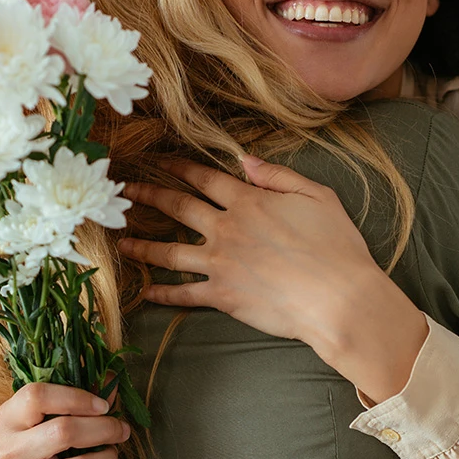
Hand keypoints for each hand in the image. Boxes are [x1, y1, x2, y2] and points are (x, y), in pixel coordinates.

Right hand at [0, 382, 129, 458]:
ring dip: (107, 458)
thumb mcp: (42, 414)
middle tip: (121, 429)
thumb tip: (110, 379)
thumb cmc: (34, 438)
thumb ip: (75, 394)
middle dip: (104, 428)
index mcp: (8, 418)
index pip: (37, 396)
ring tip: (111, 452)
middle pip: (65, 431)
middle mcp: (10, 450)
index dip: (77, 397)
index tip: (103, 405)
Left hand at [116, 155, 427, 400]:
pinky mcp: (222, 296)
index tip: (158, 160)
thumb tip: (245, 160)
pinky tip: (145, 293)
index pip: (204, 178)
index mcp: (249, 202)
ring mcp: (220, 263)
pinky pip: (184, 294)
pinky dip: (163, 294)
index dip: (179, 167)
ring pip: (170, 251)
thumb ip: (278, 176)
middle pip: (178, 207)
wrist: (338, 298)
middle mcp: (227, 228)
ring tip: (120, 240)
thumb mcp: (317, 196)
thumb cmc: (336, 247)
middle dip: (148, 195)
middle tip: (123, 190)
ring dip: (142, 244)